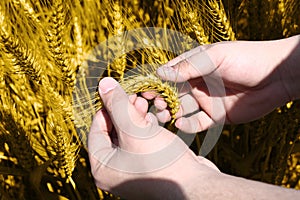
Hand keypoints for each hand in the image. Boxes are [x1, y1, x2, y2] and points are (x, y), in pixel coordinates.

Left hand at [88, 77, 219, 198]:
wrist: (194, 185)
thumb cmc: (161, 161)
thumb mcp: (134, 128)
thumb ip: (117, 105)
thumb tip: (103, 84)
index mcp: (102, 167)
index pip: (96, 129)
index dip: (106, 108)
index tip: (117, 92)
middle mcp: (114, 172)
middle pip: (112, 132)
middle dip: (123, 111)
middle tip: (134, 96)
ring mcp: (131, 171)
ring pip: (128, 136)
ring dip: (134, 118)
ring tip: (144, 104)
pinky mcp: (148, 168)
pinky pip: (140, 144)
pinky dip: (144, 130)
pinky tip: (153, 119)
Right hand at [155, 37, 298, 132]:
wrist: (277, 77)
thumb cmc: (246, 59)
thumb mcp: (214, 57)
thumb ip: (188, 66)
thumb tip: (160, 73)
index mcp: (195, 65)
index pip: (169, 74)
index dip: (156, 82)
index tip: (144, 90)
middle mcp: (197, 83)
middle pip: (172, 93)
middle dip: (161, 99)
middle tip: (153, 105)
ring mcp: (206, 100)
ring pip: (182, 109)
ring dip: (171, 112)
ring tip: (164, 115)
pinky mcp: (216, 116)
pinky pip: (197, 123)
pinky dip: (188, 125)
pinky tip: (182, 123)